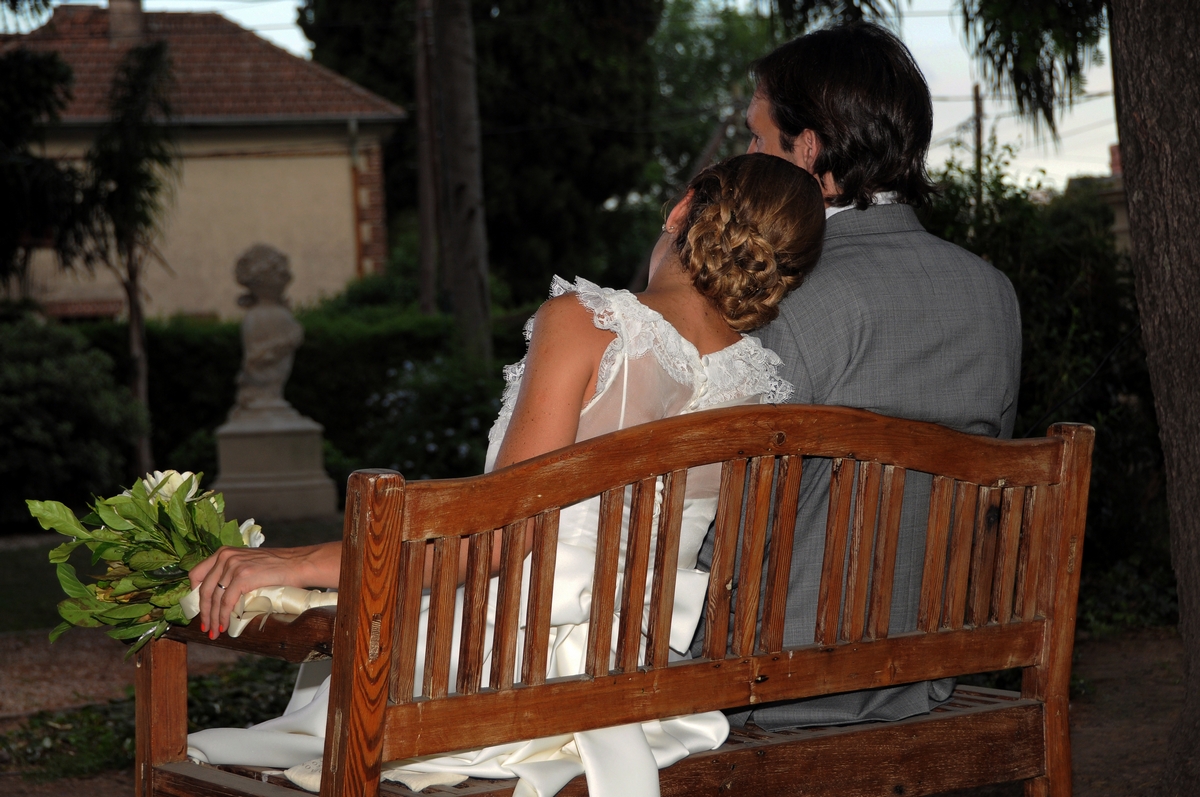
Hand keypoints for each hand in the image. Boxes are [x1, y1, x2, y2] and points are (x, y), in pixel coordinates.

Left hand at [189, 542, 340, 638]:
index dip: (194, 594)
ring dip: (212, 618)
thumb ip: (232, 573)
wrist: (298, 564)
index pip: (197, 574)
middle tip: (205, 627)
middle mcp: (225, 557)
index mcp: (224, 552)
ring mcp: (233, 566)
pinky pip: (226, 602)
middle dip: (203, 612)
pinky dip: (223, 616)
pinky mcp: (242, 577)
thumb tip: (220, 597)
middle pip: (204, 590)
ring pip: (214, 598)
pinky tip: (224, 626)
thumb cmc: (277, 567)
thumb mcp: (248, 563)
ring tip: (214, 631)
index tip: (199, 609)